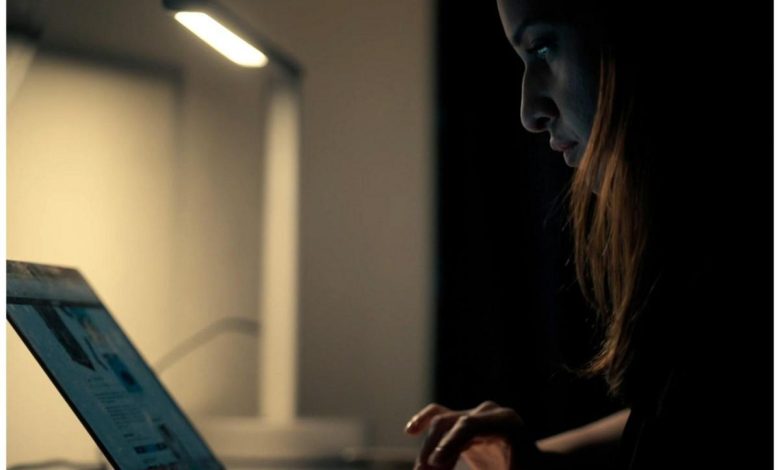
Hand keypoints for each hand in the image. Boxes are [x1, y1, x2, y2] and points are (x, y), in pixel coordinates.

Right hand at [405, 401, 543, 469]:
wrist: (534, 467)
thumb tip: (446, 468)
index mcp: (506, 423)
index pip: (470, 425)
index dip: (450, 444)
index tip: (435, 466)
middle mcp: (488, 412)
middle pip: (451, 424)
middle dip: (434, 452)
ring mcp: (474, 414)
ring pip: (440, 423)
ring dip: (427, 449)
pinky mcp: (463, 421)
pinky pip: (439, 416)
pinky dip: (424, 421)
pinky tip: (410, 430)